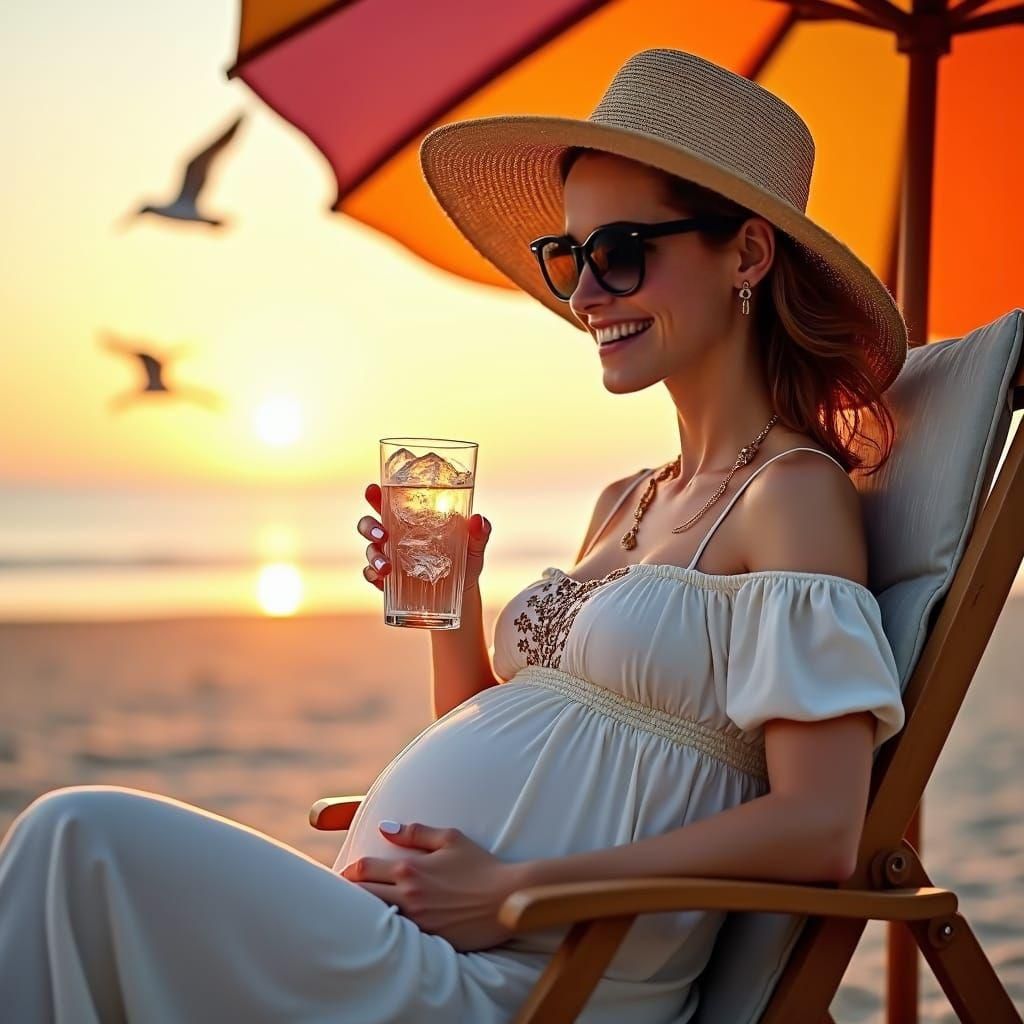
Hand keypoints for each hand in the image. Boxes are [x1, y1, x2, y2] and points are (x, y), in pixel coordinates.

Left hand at [338, 821, 524, 951]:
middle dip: (348, 894)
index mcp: (410, 869)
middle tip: (342, 895)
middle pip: (362, 897)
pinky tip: (384, 931)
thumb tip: (384, 828)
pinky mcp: (429, 940)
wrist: (506, 898)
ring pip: (376, 919)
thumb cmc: (481, 865)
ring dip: (365, 914)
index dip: (348, 871)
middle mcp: (409, 896)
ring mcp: (417, 922)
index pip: (363, 869)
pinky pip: (398, 937)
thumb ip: (415, 832)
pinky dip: (388, 931)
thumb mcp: (450, 838)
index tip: (345, 873)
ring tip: (356, 913)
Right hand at [358, 484, 491, 593]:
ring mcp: (389, 558)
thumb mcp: (474, 547)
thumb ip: (478, 533)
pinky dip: (373, 575)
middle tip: (382, 534)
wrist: (461, 594)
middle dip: (370, 526)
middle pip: (369, 524)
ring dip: (373, 556)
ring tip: (387, 567)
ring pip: (370, 550)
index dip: (376, 495)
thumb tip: (479, 519)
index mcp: (412, 521)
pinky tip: (381, 578)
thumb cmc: (465, 561)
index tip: (372, 490)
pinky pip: (371, 575)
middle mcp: (395, 536)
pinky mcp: (387, 580)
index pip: (388, 502)